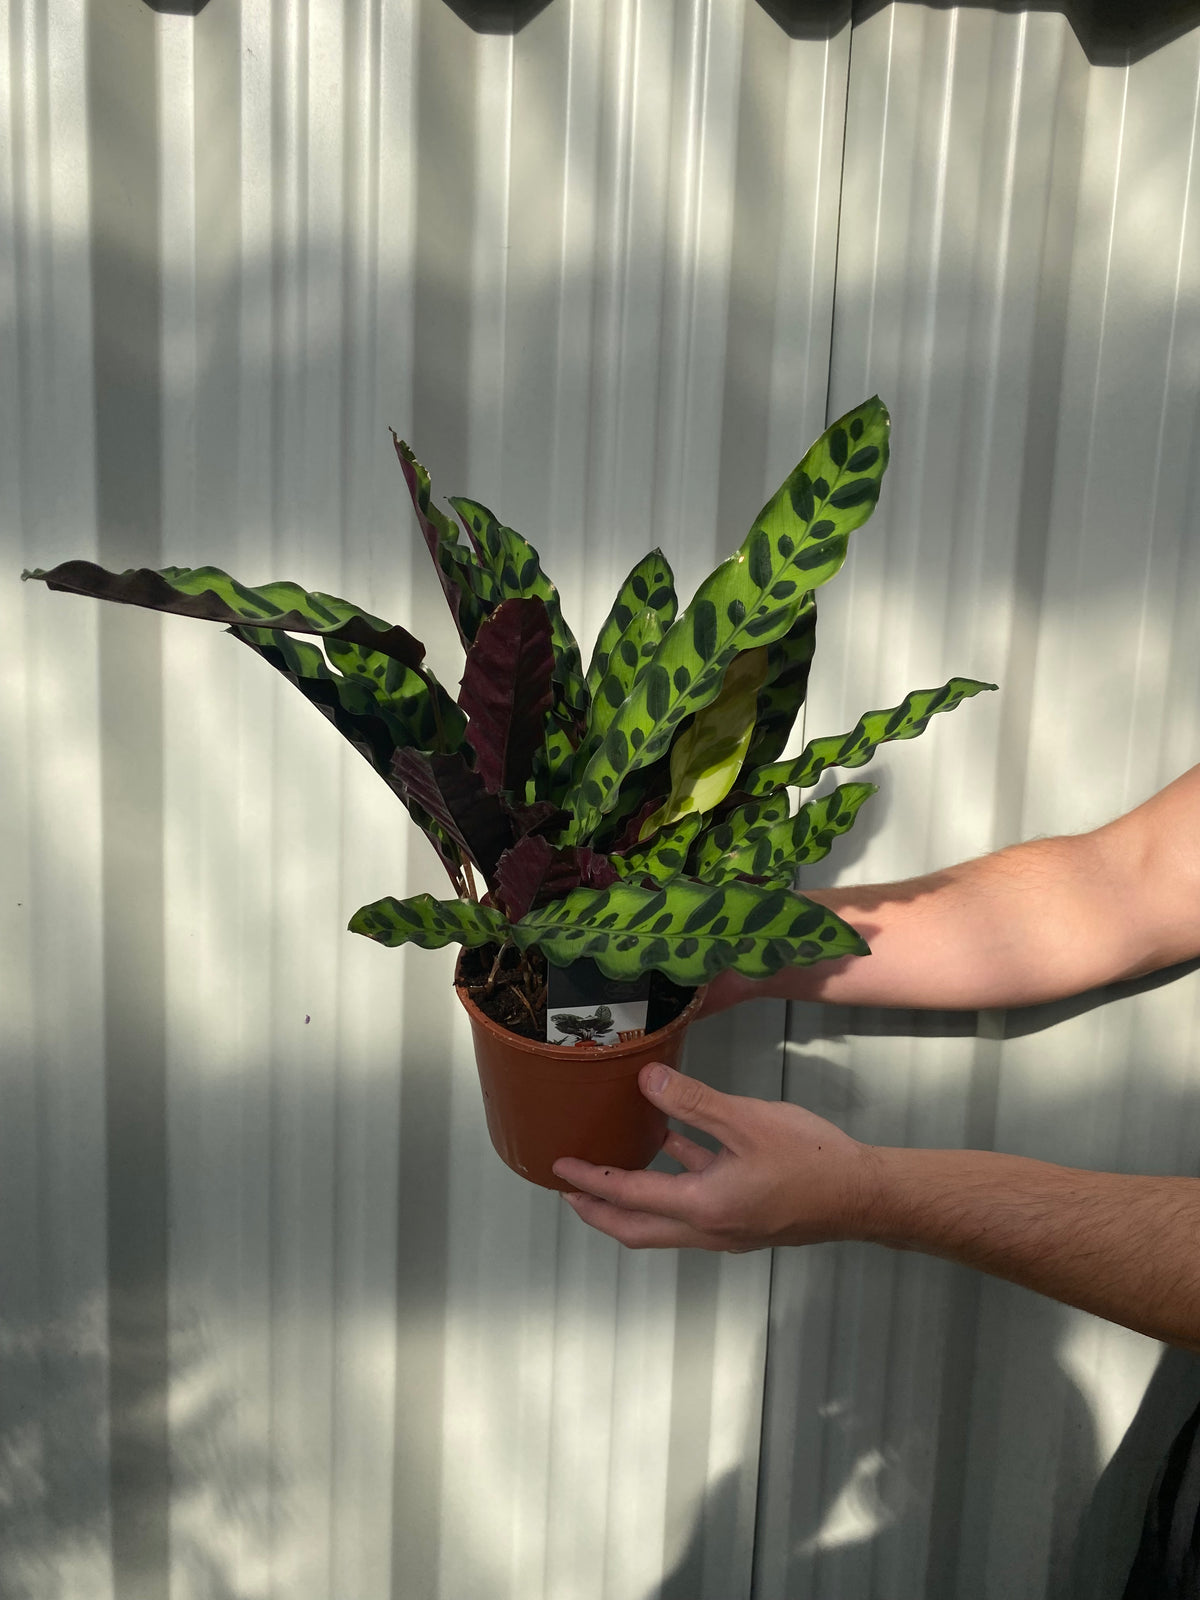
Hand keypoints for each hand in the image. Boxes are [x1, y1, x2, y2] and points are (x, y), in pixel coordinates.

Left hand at [552, 1063, 881, 1251]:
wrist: (863, 1195)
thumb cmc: (809, 1158)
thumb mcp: (747, 1121)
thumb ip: (694, 1102)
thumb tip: (645, 1080)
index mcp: (702, 1207)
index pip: (629, 1197)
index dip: (591, 1181)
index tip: (559, 1169)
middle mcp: (707, 1229)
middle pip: (637, 1229)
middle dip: (598, 1210)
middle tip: (568, 1189)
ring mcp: (727, 1228)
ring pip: (663, 1222)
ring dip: (633, 1201)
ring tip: (608, 1170)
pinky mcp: (745, 1218)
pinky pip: (694, 1204)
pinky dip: (674, 1180)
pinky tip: (672, 1144)